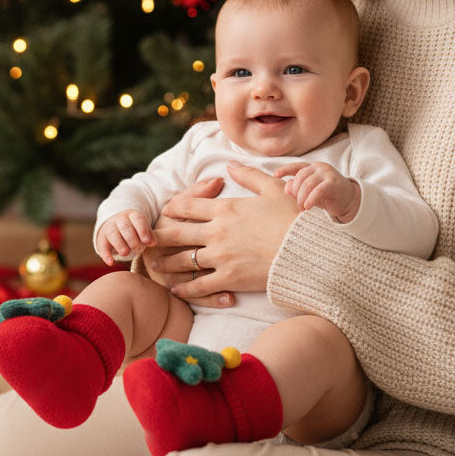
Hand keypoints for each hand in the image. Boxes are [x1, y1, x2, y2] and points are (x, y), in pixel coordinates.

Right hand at [95, 209, 154, 265]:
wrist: (117, 226)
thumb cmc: (135, 230)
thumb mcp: (143, 230)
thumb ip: (149, 236)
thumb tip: (152, 243)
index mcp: (133, 215)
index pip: (138, 219)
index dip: (142, 230)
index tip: (147, 241)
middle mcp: (120, 219)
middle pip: (125, 226)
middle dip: (132, 239)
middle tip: (138, 250)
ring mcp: (110, 227)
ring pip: (113, 233)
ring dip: (119, 244)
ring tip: (126, 254)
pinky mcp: (102, 238)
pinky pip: (102, 245)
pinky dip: (106, 254)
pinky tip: (111, 263)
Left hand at [149, 162, 299, 300]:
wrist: (309, 251)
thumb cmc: (294, 218)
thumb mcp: (274, 188)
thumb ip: (249, 175)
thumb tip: (230, 165)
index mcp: (226, 208)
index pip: (189, 206)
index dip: (174, 208)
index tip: (166, 211)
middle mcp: (217, 232)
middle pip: (177, 233)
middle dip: (159, 236)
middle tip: (145, 240)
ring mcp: (221, 257)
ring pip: (183, 260)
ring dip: (166, 263)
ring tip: (155, 266)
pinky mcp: (229, 279)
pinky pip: (199, 285)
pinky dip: (185, 289)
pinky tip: (176, 290)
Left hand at [274, 161, 360, 222]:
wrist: (349, 200)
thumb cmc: (327, 196)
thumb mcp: (309, 192)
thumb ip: (297, 189)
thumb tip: (286, 187)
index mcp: (312, 167)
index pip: (296, 166)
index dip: (285, 170)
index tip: (275, 175)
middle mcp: (319, 167)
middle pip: (300, 177)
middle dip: (295, 192)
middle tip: (298, 204)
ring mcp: (327, 174)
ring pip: (307, 184)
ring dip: (301, 198)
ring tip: (302, 208)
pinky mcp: (333, 183)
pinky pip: (318, 190)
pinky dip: (310, 199)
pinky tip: (307, 207)